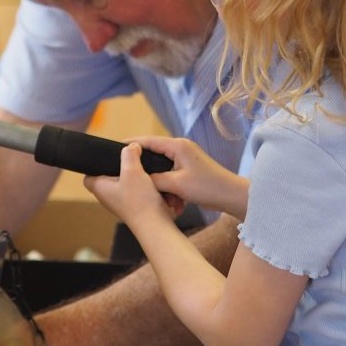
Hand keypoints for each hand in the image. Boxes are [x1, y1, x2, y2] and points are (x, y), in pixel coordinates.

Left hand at [84, 143, 175, 229]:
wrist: (156, 225)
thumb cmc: (140, 203)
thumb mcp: (133, 171)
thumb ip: (129, 154)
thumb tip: (131, 147)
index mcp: (100, 189)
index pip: (88, 175)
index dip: (94, 165)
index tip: (105, 157)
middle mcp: (108, 197)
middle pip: (108, 176)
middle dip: (119, 167)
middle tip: (129, 158)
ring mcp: (122, 202)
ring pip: (124, 183)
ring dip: (134, 175)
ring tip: (142, 169)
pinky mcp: (135, 205)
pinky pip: (137, 190)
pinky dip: (143, 184)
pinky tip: (151, 181)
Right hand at [131, 136, 248, 218]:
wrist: (231, 195)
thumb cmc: (207, 187)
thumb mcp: (176, 184)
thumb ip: (154, 179)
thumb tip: (139, 178)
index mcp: (177, 146)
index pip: (147, 141)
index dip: (130, 144)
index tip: (114, 147)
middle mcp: (181, 149)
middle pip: (154, 155)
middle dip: (145, 171)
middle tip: (129, 177)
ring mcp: (186, 159)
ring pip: (163, 170)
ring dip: (161, 186)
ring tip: (163, 200)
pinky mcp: (190, 170)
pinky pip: (172, 178)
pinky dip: (171, 190)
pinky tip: (175, 204)